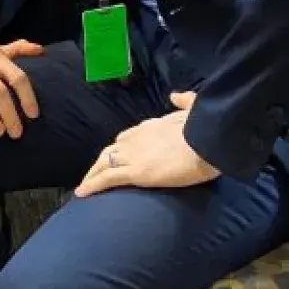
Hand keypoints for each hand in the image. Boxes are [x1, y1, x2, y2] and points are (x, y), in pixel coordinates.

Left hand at [75, 92, 219, 196]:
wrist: (207, 141)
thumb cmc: (205, 127)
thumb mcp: (195, 107)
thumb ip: (184, 101)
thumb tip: (175, 95)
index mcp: (150, 126)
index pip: (127, 137)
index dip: (120, 147)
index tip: (118, 155)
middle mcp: (136, 138)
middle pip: (111, 150)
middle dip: (101, 161)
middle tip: (95, 173)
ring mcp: (133, 155)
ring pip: (103, 164)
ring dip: (92, 174)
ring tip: (84, 185)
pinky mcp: (135, 172)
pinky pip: (106, 179)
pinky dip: (92, 185)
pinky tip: (82, 193)